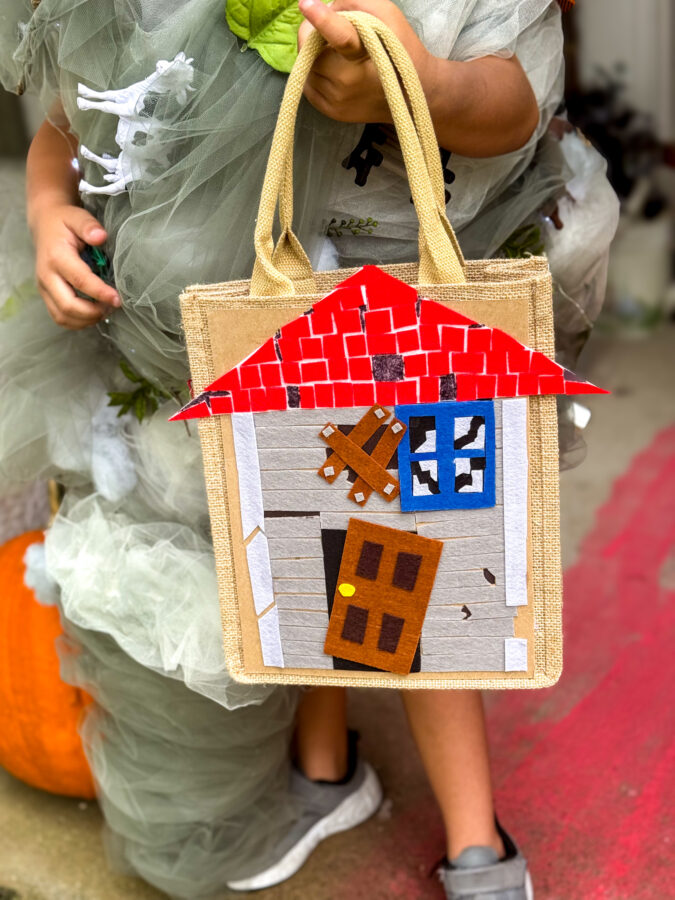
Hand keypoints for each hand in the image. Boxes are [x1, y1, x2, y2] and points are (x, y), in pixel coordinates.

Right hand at [32, 204, 120, 329]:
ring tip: (105, 311)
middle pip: (68, 305)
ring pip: (62, 316)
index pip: (79, 280)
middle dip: (93, 312)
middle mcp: (46, 275)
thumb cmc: (65, 222)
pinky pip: (59, 317)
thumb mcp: (77, 217)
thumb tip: (100, 236)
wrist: (44, 224)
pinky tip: (93, 314)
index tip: (117, 299)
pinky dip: (78, 321)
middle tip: (113, 306)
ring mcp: (44, 287)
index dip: (100, 293)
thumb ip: (89, 226)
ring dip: (86, 320)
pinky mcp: (45, 294)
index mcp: (56, 256)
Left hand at [297, 0, 433, 122]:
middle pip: (309, 48)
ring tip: (337, 54)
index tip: (305, 3)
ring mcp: (337, 100)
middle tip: (332, 33)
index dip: (321, 19)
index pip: (341, 35)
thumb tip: (324, 9)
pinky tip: (334, 69)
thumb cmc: (399, 47)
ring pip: (305, 66)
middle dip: (313, 33)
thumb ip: (353, 3)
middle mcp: (348, 80)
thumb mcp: (385, 13)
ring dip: (314, 54)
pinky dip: (315, 72)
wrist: (410, 95)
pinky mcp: (331, 111)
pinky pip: (308, 84)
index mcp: (365, 53)